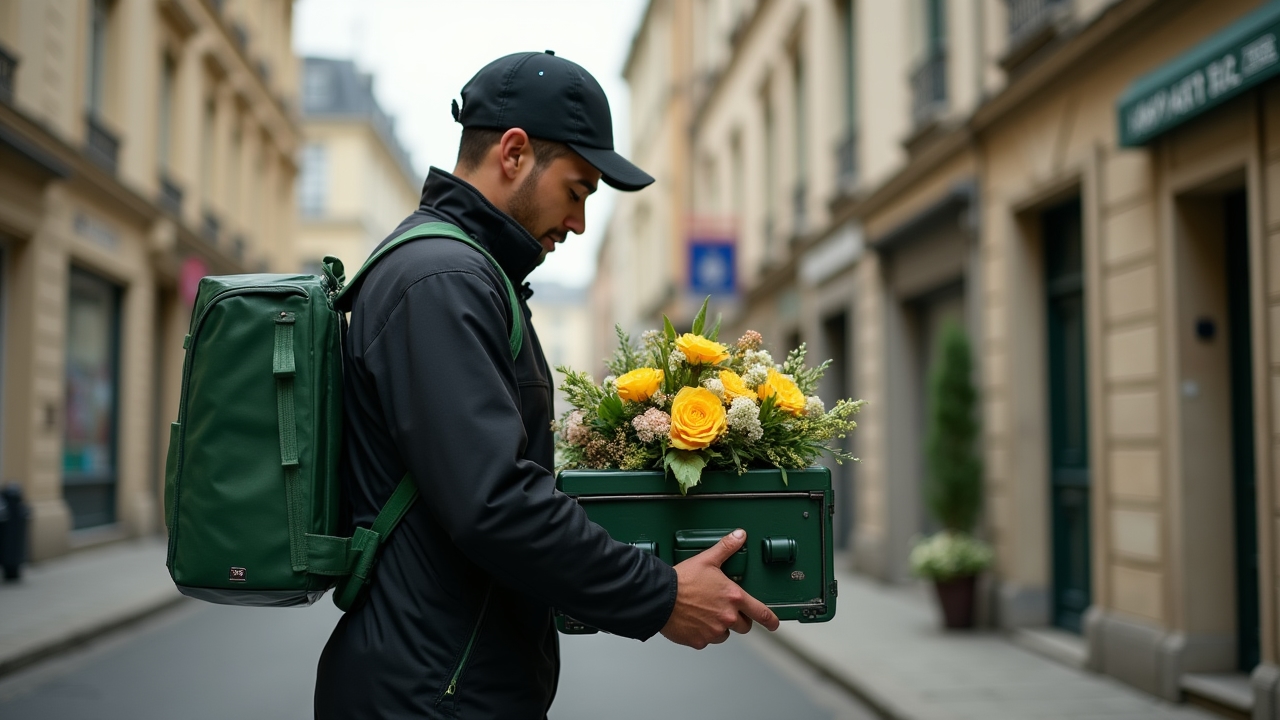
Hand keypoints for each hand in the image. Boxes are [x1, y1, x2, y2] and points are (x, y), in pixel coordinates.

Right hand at [659, 529, 779, 648]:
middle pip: (744, 626)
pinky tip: (693, 621)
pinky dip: (702, 633)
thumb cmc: (682, 580)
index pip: (761, 612)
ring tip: (705, 613)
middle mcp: (727, 616)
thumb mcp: (707, 559)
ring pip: (724, 634)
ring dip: (719, 627)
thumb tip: (739, 536)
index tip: (774, 623)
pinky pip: (706, 640)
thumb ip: (726, 548)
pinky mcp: (700, 641)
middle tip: (725, 610)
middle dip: (739, 620)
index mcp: (733, 597)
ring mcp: (714, 631)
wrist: (660, 597)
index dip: (770, 620)